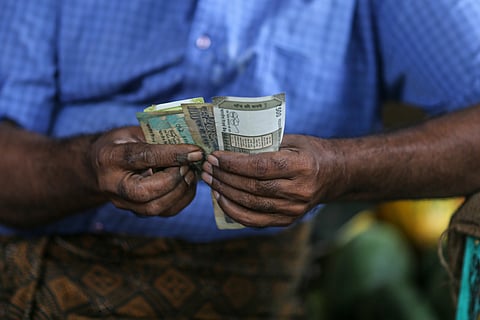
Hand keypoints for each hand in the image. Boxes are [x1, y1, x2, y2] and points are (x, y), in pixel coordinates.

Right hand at [90, 126, 202, 216]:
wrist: (99, 166)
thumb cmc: (121, 144)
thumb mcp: (133, 132)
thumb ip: (156, 138)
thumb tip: (190, 142)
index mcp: (110, 157)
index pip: (144, 157)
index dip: (173, 155)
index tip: (195, 151)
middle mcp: (113, 185)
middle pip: (146, 192)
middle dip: (175, 179)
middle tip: (191, 164)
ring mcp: (124, 203)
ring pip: (156, 207)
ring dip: (181, 190)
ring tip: (190, 172)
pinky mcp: (137, 212)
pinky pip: (165, 212)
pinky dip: (183, 198)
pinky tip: (188, 183)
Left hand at [201, 134, 341, 226]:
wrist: (334, 175)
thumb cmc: (309, 152)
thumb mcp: (292, 140)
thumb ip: (266, 144)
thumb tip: (229, 144)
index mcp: (301, 166)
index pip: (260, 167)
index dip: (234, 163)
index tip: (215, 156)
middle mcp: (299, 191)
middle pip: (252, 187)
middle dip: (224, 177)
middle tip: (207, 167)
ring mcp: (294, 209)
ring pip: (251, 205)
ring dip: (225, 192)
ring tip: (209, 180)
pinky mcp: (288, 221)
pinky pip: (255, 221)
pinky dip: (234, 211)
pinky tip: (221, 198)